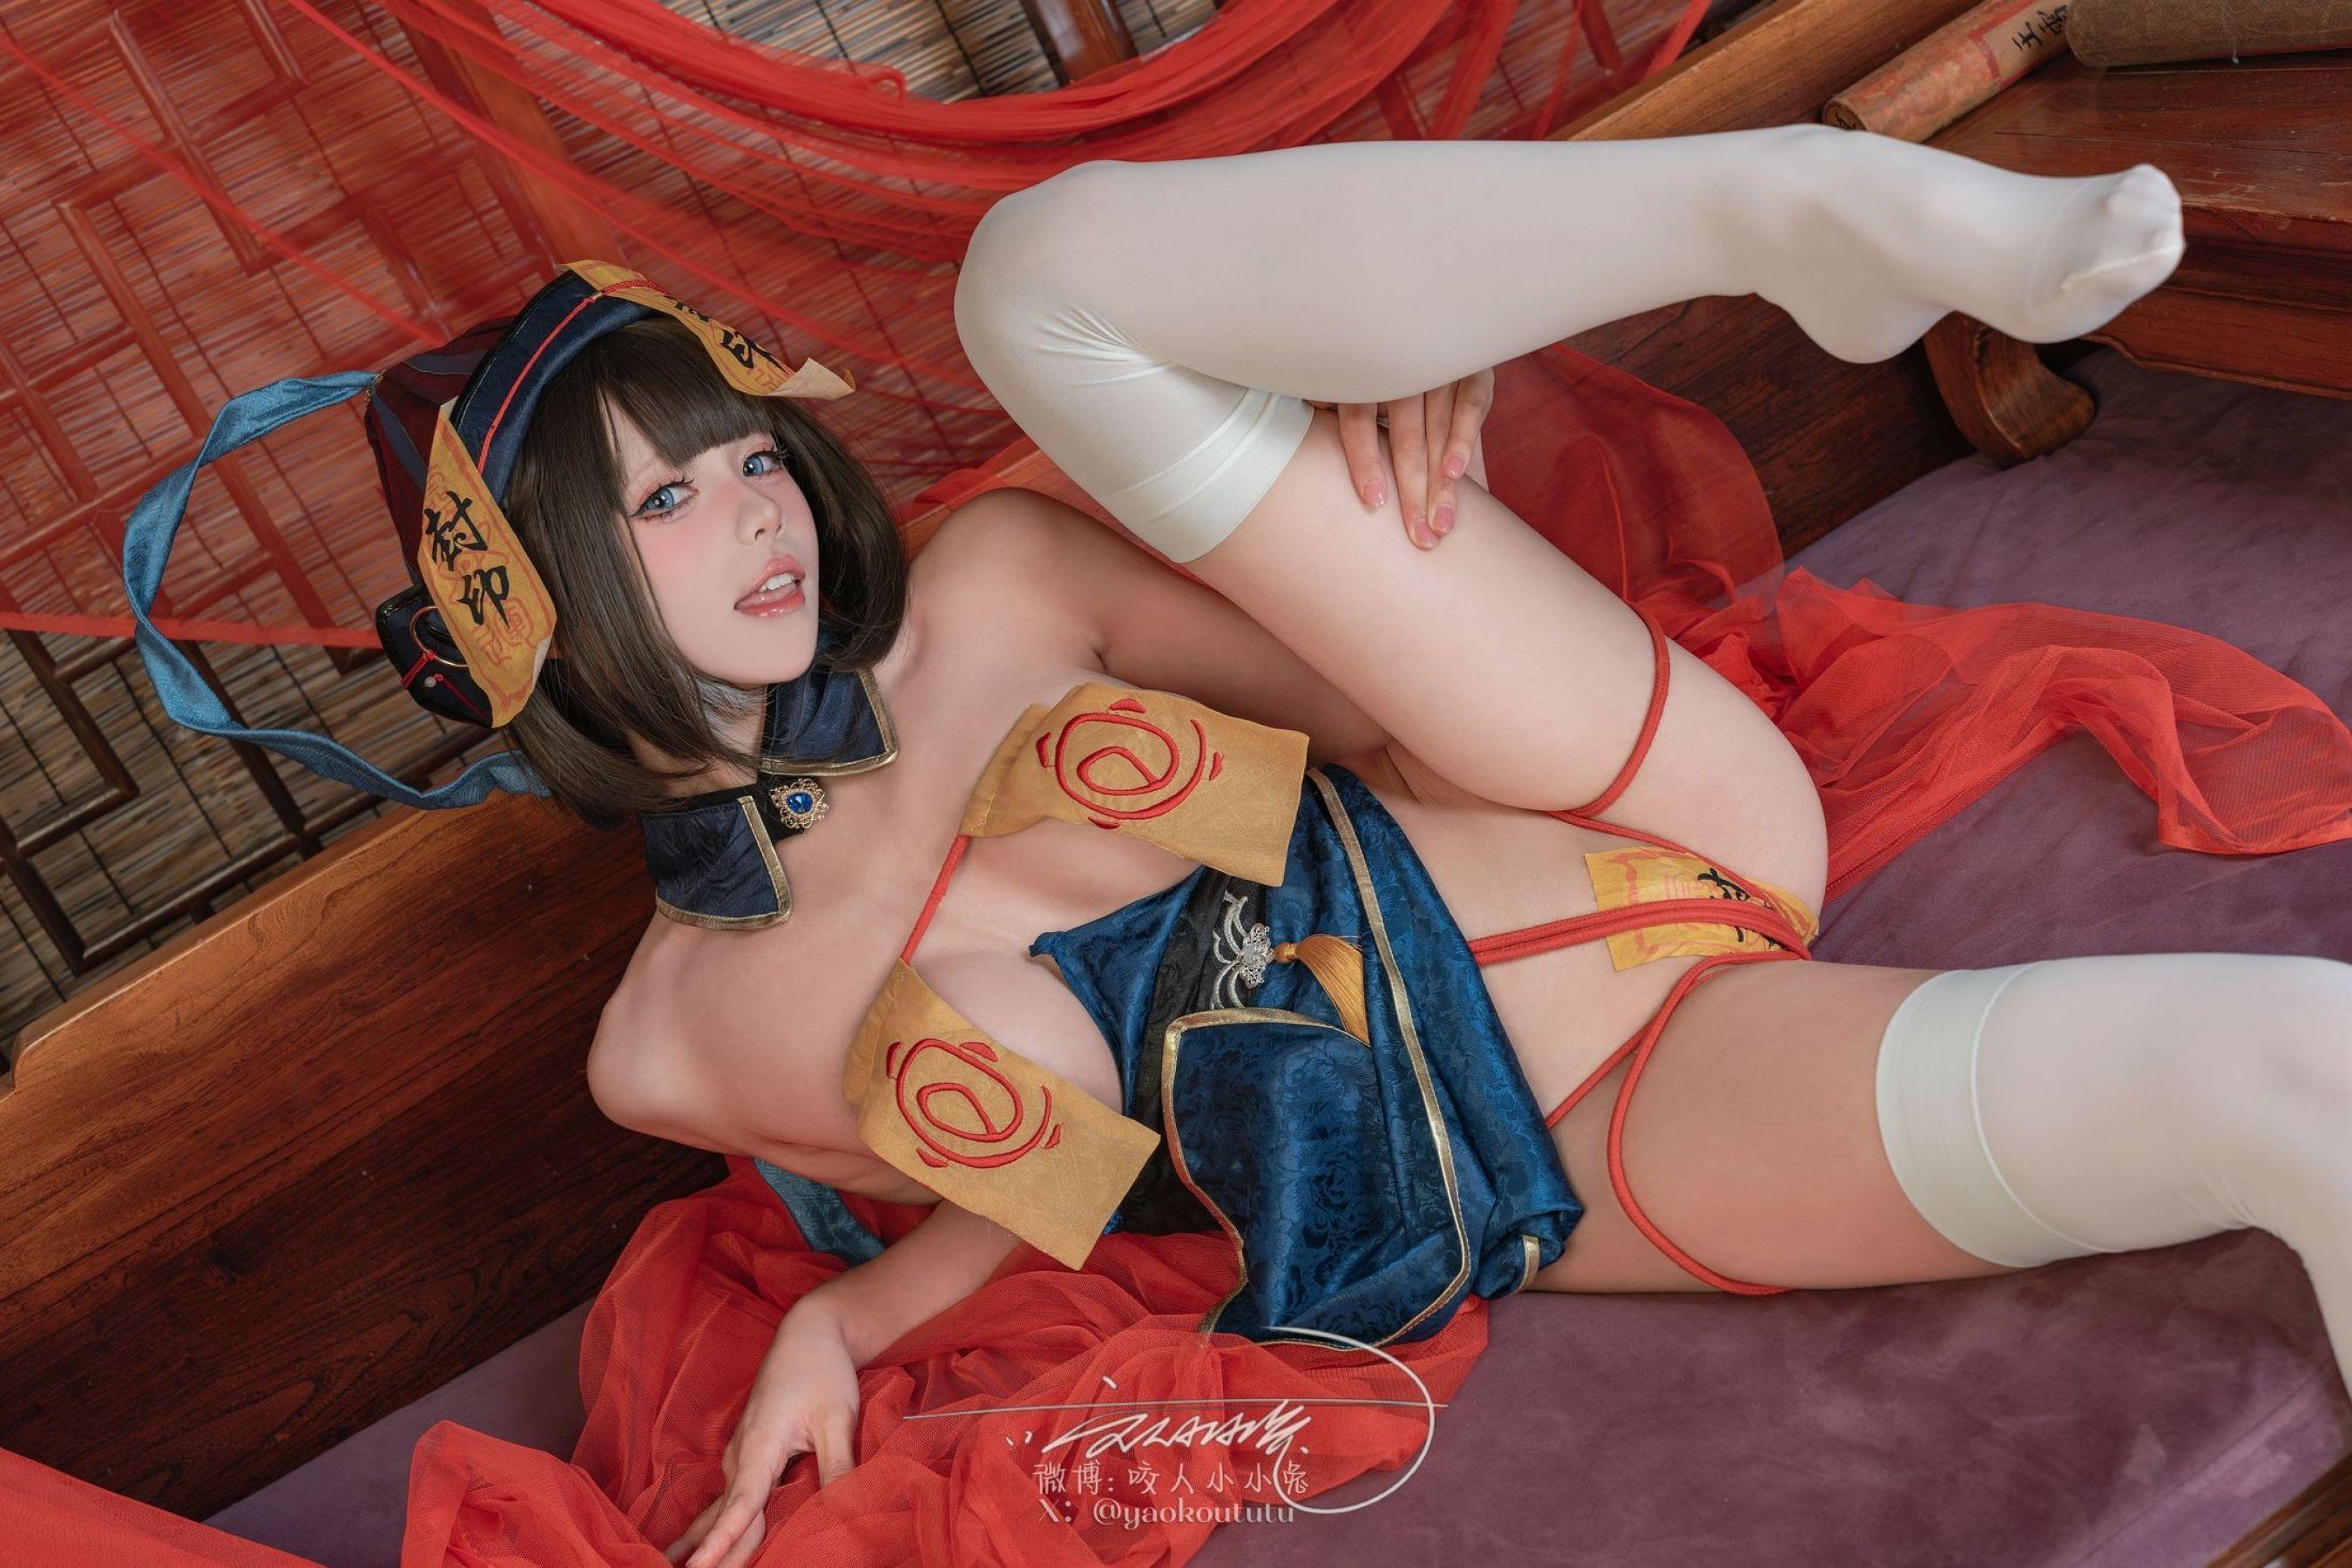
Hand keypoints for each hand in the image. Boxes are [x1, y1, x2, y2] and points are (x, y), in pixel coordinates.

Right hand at [669, 1296, 861, 1567]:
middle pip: (727, 1515)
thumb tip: (841, 1508)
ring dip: (708, 1541)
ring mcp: (742, 1454)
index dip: (721, 1542)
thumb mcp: (838, 1418)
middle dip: (710, 1553)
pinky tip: (708, 1544)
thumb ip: (837, 1465)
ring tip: (680, 1566)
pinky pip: (734, 1496)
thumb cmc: (822, 1371)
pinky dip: (720, 1523)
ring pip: (726, 1508)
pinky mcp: (749, 1452)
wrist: (808, 1333)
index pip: (739, 1507)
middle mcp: (742, 1455)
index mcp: (760, 1447)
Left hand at [1306, 366, 1494, 550]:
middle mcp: (1401, 369)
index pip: (1359, 421)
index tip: (1374, 502)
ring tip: (1440, 524)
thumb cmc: (1378, 369)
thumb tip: (1305, 430)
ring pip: (1439, 431)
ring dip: (1442, 482)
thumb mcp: (1350, 379)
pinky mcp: (1471, 368)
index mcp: (1364, 374)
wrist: (1421, 317)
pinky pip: (1470, 405)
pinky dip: (1464, 440)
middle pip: (1404, 437)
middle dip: (1413, 492)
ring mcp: (1439, 368)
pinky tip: (1456, 475)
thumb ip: (1333, 405)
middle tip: (1419, 538)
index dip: (1365, 460)